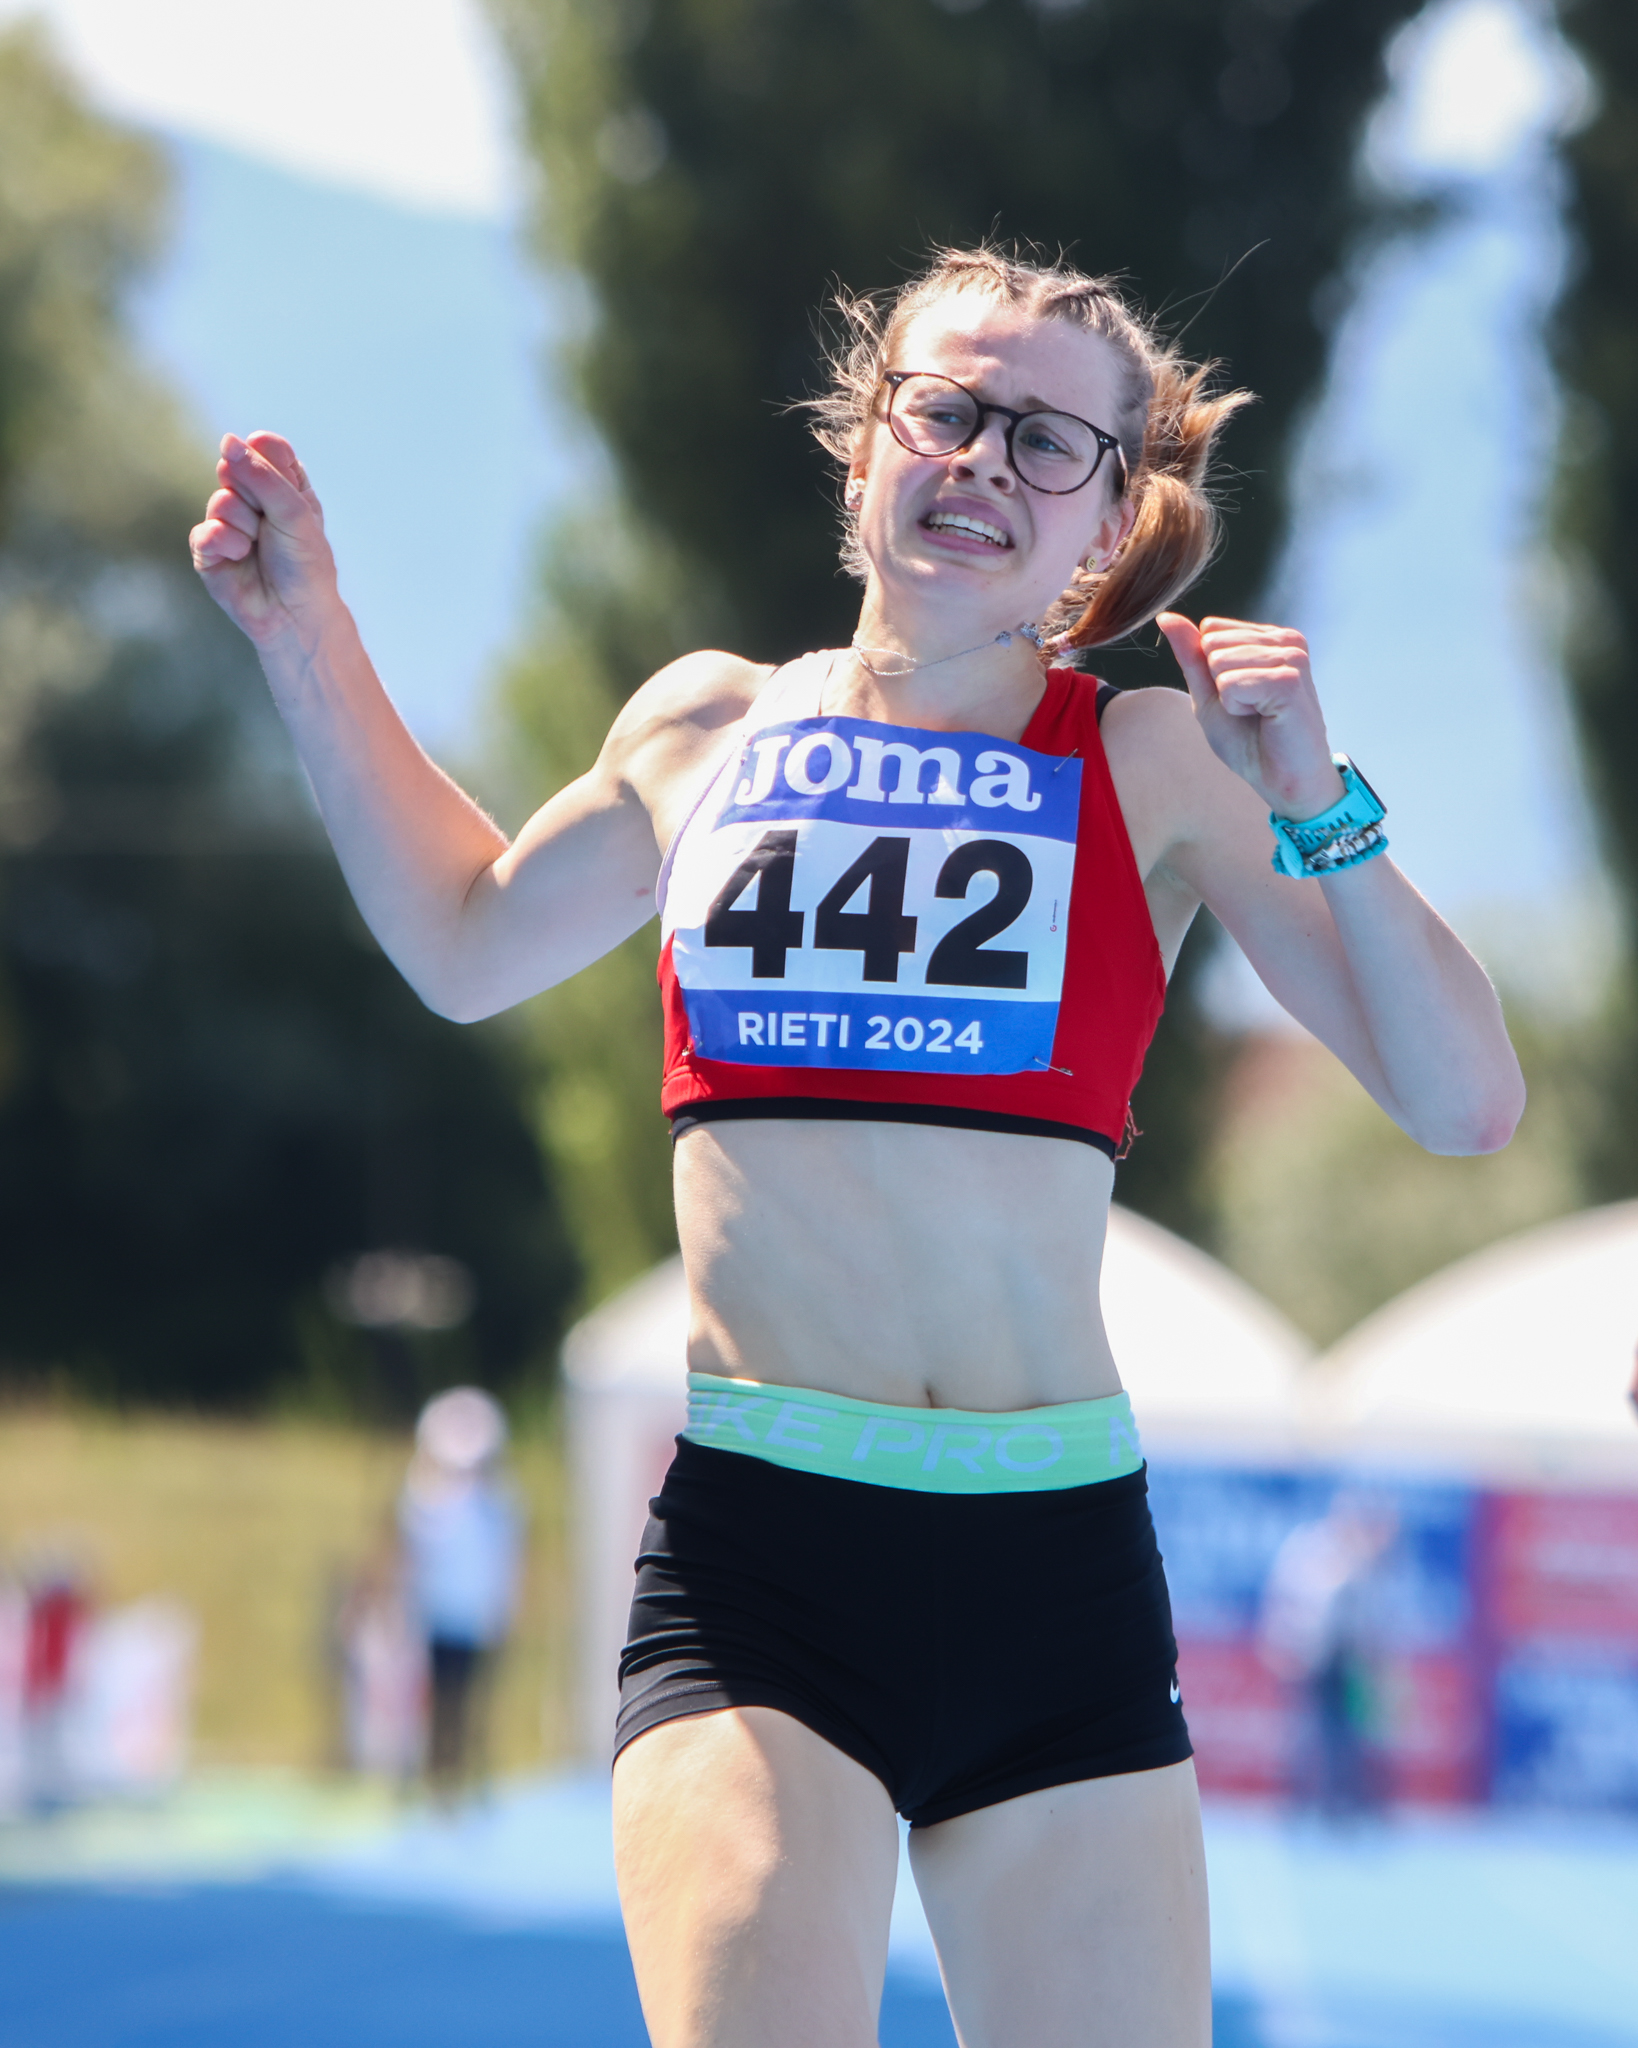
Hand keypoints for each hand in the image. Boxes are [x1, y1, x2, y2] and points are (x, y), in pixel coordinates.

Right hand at [189, 433, 339, 648]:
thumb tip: (226, 440)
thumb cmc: (304, 563)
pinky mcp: (208, 548)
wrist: (296, 615)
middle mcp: (252, 497)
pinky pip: (206, 530)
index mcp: (282, 483)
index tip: (285, 491)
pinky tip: (241, 558)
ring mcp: (227, 521)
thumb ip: (263, 475)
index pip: (264, 446)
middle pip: (236, 467)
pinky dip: (227, 544)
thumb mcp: (295, 512)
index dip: (268, 462)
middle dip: (257, 497)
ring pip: (221, 500)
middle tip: (273, 525)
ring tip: (259, 548)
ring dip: (245, 526)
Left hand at [1156, 612, 1344, 820]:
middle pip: (1211, 642)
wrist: (1281, 780)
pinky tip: (1266, 718)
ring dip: (1230, 699)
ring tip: (1259, 714)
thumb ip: (1191, 655)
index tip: (1240, 697)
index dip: (1211, 672)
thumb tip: (1165, 616)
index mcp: (1270, 638)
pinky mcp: (1290, 680)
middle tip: (1250, 709)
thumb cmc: (1249, 741)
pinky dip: (1238, 708)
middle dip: (1219, 684)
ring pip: (1219, 661)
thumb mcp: (1209, 693)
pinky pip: (1232, 684)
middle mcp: (1286, 640)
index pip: (1209, 629)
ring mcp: (1292, 657)